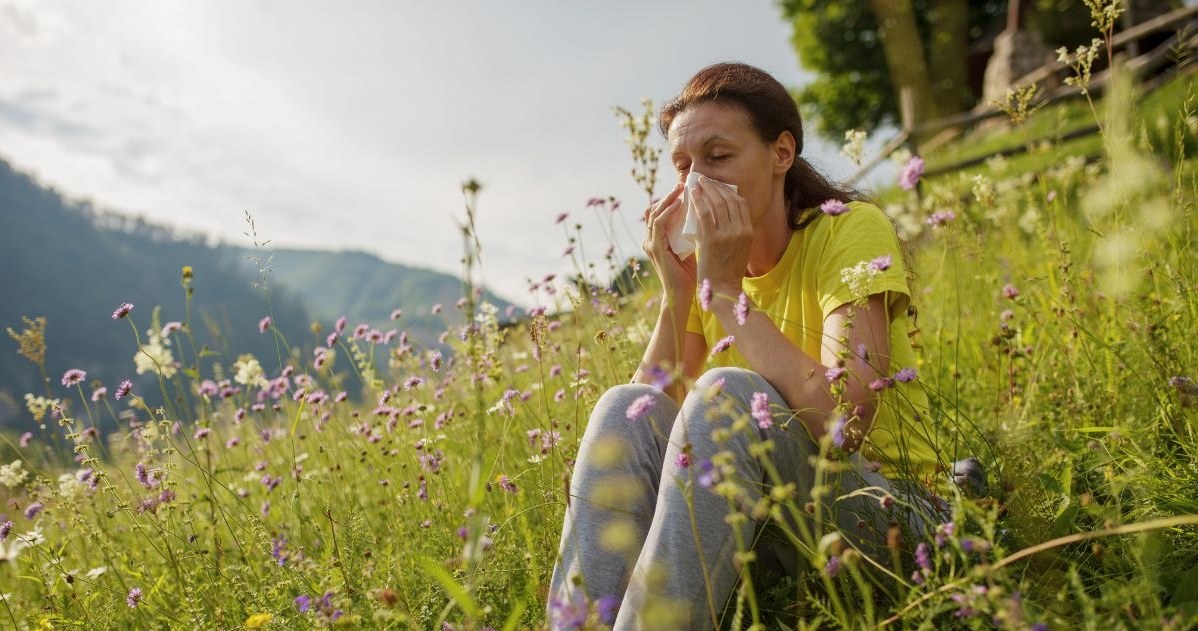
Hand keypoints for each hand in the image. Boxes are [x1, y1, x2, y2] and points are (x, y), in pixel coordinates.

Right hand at [643, 181, 697, 305]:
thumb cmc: (693, 274)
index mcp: (659, 239)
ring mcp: (650, 244)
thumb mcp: (694, 247)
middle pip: (654, 208)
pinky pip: (658, 223)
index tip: (688, 188)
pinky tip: (680, 203)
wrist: (684, 295)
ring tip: (682, 187)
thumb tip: (711, 215)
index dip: (672, 198)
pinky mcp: (655, 249)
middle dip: (669, 194)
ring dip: (668, 198)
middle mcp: (651, 239)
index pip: (661, 212)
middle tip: (684, 182)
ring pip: (654, 212)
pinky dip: (668, 211)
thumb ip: (696, 232)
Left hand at [692, 175, 751, 293]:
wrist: (722, 289)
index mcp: (749, 232)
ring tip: (697, 183)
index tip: (718, 186)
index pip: (740, 203)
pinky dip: (698, 200)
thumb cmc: (727, 270)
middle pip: (729, 200)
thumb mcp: (739, 248)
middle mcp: (741, 230)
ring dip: (706, 190)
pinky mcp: (712, 239)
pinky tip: (692, 194)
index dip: (728, 191)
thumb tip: (722, 213)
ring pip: (717, 203)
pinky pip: (704, 213)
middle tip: (704, 180)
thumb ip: (735, 231)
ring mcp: (727, 234)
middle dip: (716, 186)